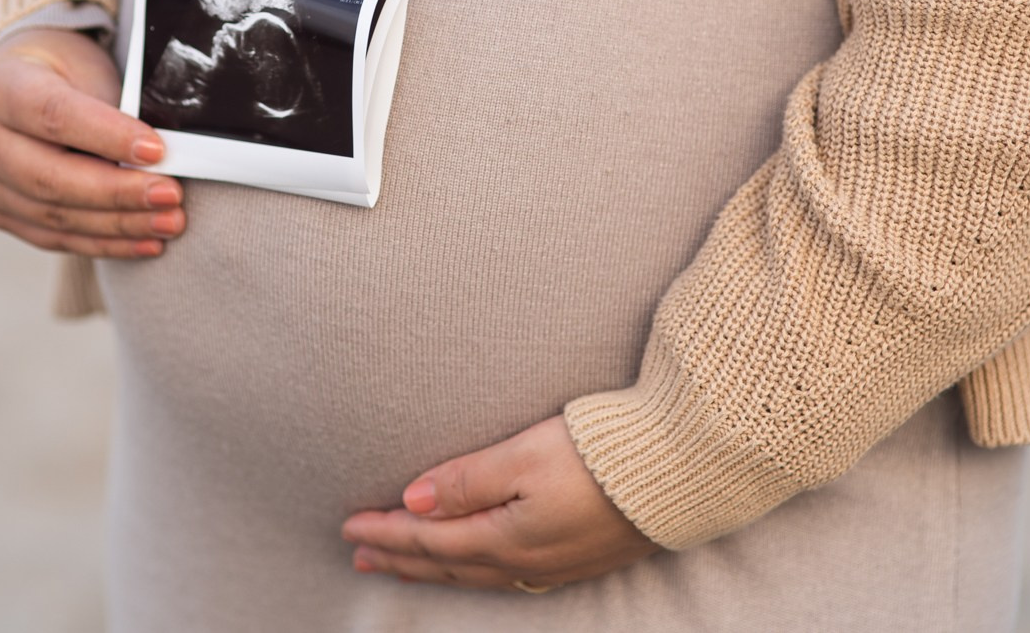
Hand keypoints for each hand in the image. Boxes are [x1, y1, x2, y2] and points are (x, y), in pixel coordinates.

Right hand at [0, 27, 184, 257]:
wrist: (21, 84)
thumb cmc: (63, 72)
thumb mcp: (87, 71)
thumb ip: (113, 111)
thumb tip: (160, 161)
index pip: (53, 116)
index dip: (107, 137)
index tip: (157, 151)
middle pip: (50, 177)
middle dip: (119, 193)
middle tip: (171, 196)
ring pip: (54, 215)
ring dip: (119, 225)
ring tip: (168, 222)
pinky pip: (53, 237)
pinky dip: (103, 243)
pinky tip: (145, 243)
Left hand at [341, 415, 658, 589]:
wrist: (681, 469)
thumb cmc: (602, 452)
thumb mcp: (524, 456)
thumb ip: (466, 479)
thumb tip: (412, 500)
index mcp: (507, 537)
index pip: (429, 539)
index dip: (387, 532)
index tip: (348, 525)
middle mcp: (526, 561)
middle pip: (446, 563)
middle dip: (399, 556)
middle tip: (358, 553)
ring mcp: (554, 566)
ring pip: (475, 574)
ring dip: (432, 567)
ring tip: (400, 563)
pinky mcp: (578, 559)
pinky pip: (506, 577)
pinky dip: (472, 572)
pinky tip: (472, 567)